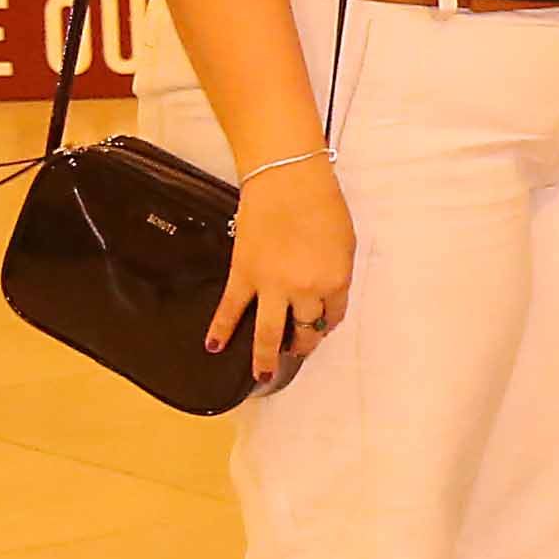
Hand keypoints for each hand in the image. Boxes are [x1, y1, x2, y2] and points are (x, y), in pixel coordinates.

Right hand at [215, 157, 353, 386]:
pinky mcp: (243, 275)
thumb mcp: (344, 244)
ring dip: (263, 357)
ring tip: (260, 375)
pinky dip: (221, 329)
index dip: (327, 323)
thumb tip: (325, 295)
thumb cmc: (323, 207)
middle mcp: (305, 290)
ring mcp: (272, 286)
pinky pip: (230, 309)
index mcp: (335, 281)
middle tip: (295, 352)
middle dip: (301, 345)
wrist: (288, 182)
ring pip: (267, 332)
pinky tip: (214, 346)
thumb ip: (335, 273)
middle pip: (305, 330)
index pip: (333, 315)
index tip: (320, 327)